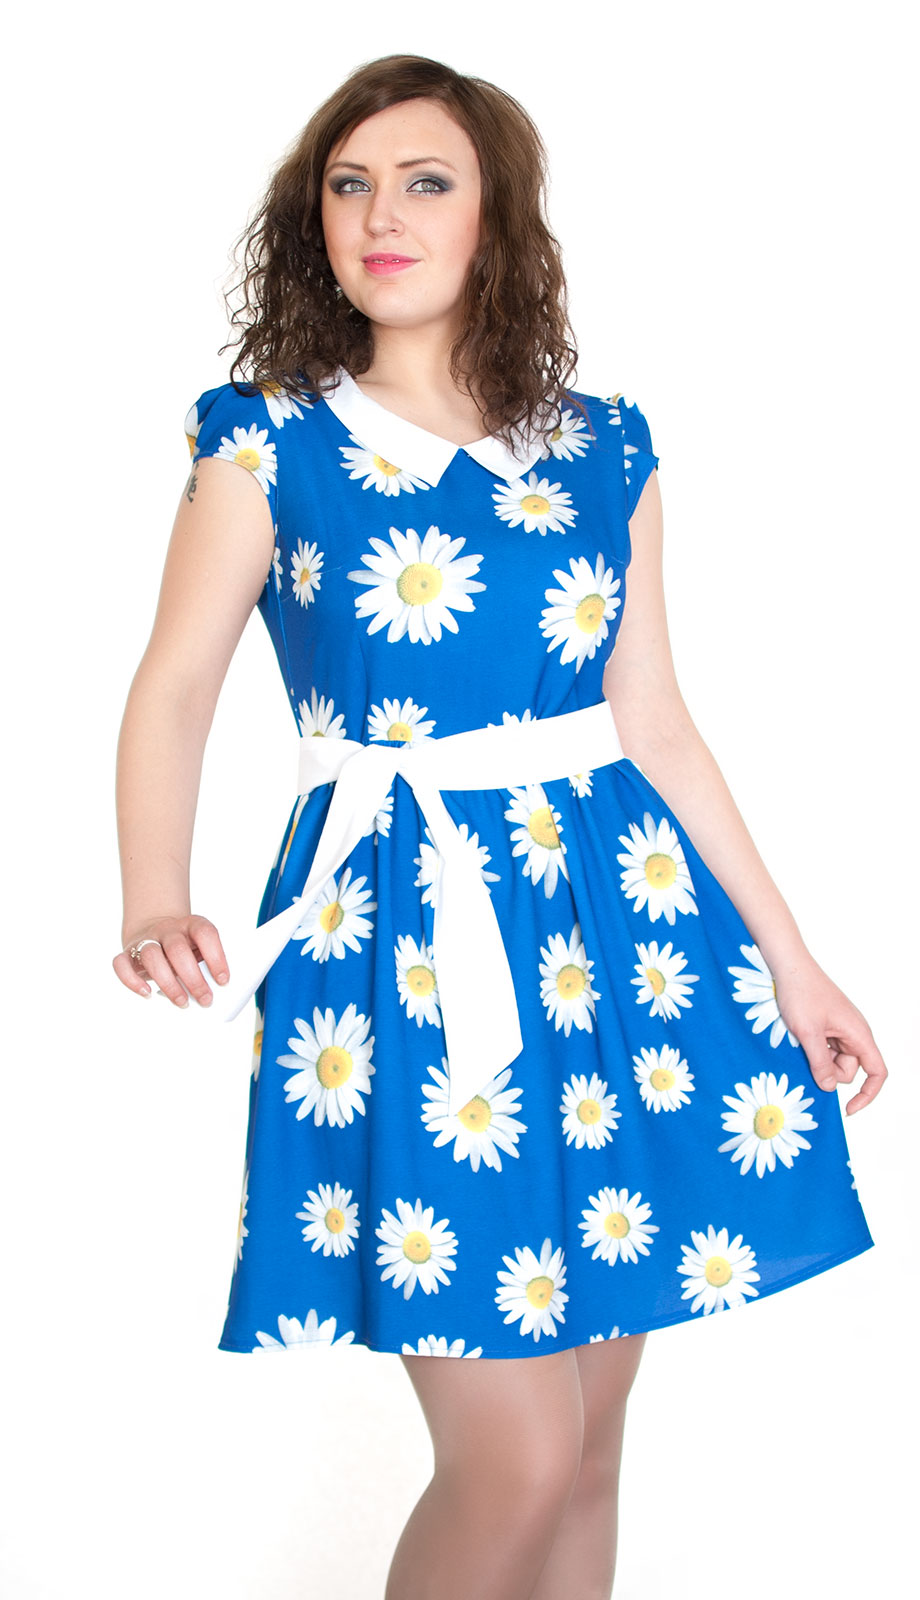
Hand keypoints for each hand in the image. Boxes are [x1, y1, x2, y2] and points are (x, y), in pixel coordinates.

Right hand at [113, 915, 228, 1008]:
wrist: (155, 930)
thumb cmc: (185, 947)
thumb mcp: (200, 948)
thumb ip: (207, 963)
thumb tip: (218, 989)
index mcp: (190, 925)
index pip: (205, 933)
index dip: (216, 957)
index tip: (223, 981)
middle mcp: (167, 929)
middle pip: (178, 949)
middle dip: (193, 978)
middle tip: (205, 1000)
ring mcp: (146, 939)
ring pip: (151, 956)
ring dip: (168, 983)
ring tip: (182, 1002)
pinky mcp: (128, 953)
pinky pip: (121, 964)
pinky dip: (132, 980)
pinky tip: (147, 993)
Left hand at [773, 961, 886, 1114]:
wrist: (788, 966)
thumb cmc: (801, 993)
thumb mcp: (807, 1032)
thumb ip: (819, 1063)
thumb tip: (829, 1088)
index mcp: (859, 1034)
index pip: (877, 1072)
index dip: (867, 1094)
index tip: (848, 1109)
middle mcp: (854, 1033)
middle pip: (849, 1070)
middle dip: (828, 1072)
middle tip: (805, 1054)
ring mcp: (840, 1030)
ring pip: (833, 1061)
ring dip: (816, 1060)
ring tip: (799, 1040)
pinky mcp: (826, 1027)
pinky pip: (823, 1050)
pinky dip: (811, 1050)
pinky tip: (797, 1038)